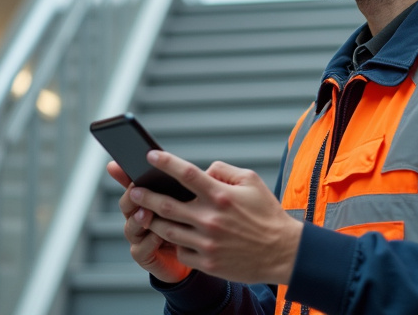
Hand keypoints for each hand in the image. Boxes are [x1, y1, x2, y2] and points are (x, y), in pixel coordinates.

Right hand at [106, 161, 191, 283]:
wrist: (197, 256)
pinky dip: (148, 242)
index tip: (119, 165)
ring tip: (147, 213)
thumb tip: (196, 164)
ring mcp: (139, 237)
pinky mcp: (144, 256)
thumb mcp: (190, 200)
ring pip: (130, 226)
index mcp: (147, 200)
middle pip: (127, 204)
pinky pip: (141, 249)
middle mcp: (138, 217)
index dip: (123, 174)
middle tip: (137, 188)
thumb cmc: (192, 224)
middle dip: (131, 196)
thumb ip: (188, 183)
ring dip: (138, 219)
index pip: (131, 184)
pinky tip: (158, 236)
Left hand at [129, 150, 302, 284]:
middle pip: (166, 205)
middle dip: (145, 196)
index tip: (150, 156)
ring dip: (153, 221)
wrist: (283, 252)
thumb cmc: (267, 214)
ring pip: (167, 230)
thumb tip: (203, 170)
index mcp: (221, 195)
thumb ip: (223, 171)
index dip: (165, 162)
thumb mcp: (251, 181)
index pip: (185, 174)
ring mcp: (207, 243)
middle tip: (134, 190)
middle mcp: (211, 219)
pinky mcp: (208, 262)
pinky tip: (173, 238)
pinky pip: (181, 252)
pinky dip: (175, 244)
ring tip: (146, 214)